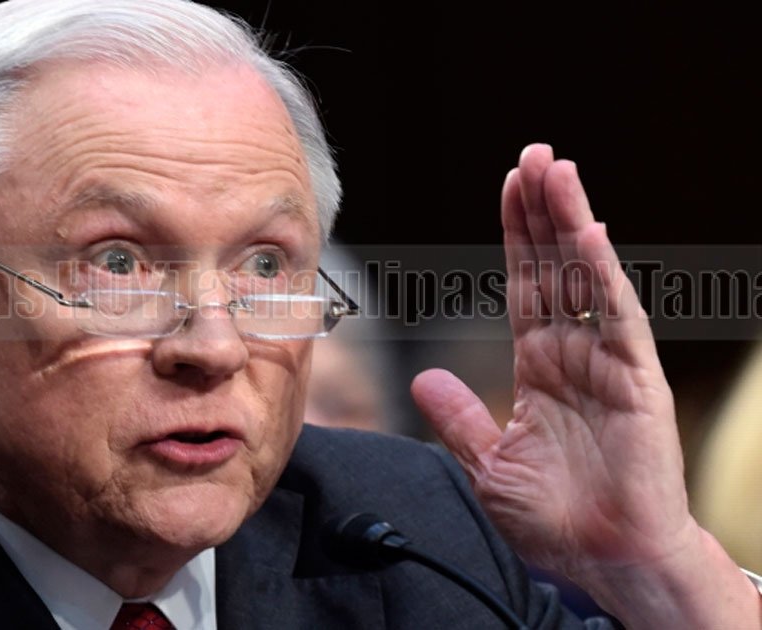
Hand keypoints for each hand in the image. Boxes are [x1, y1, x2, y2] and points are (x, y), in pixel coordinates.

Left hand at [411, 144, 759, 625]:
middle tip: (533, 155)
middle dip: (543, 210)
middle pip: (555, 266)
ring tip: (556, 168)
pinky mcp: (635, 379)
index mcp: (541, 365)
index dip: (516, 236)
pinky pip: (615, 317)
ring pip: (586, 277)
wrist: (603, 558)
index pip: (526, 285)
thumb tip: (425, 377)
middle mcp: (574, 352)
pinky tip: (587, 232)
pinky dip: (602, 274)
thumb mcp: (488, 462)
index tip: (508, 188)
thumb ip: (460, 416)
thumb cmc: (556, 516)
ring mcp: (607, 361)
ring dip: (570, 222)